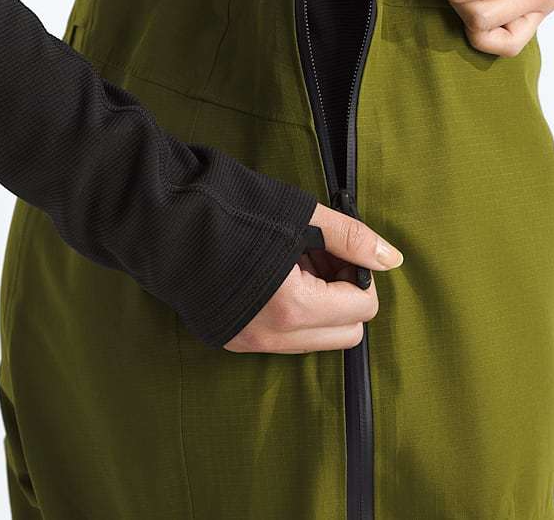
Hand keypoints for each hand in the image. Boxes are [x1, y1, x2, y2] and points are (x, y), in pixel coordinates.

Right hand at [224, 203, 403, 353]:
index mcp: (294, 308)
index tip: (341, 248)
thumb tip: (392, 259)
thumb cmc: (232, 211)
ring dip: (320, 305)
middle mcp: (272, 337)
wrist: (161, 217)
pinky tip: (274, 273)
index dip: (360, 275)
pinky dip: (292, 311)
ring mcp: (248, 342)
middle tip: (323, 257)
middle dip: (345, 297)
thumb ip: (352, 239)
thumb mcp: (302, 217)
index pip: (362, 310)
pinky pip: (282, 337)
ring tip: (296, 261)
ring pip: (313, 339)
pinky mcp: (230, 338)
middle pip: (344, 335)